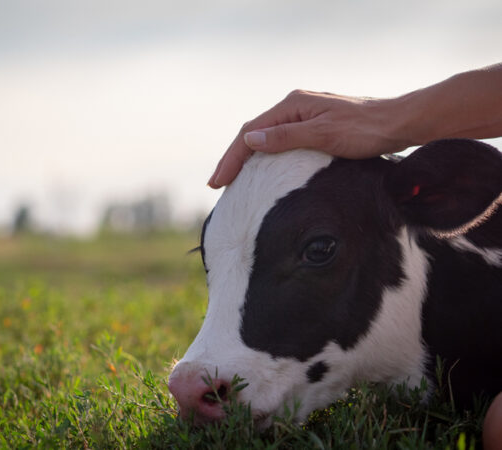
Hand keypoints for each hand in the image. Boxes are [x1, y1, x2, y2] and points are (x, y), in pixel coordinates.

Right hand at [208, 90, 411, 187]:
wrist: (399, 123)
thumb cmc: (365, 130)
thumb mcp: (323, 135)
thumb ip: (285, 137)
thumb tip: (249, 140)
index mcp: (292, 106)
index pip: (250, 133)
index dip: (231, 158)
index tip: (217, 182)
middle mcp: (294, 107)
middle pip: (253, 133)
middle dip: (233, 159)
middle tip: (216, 184)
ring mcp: (304, 116)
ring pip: (265, 137)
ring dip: (246, 158)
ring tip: (231, 179)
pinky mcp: (313, 126)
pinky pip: (280, 141)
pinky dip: (264, 156)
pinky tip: (261, 169)